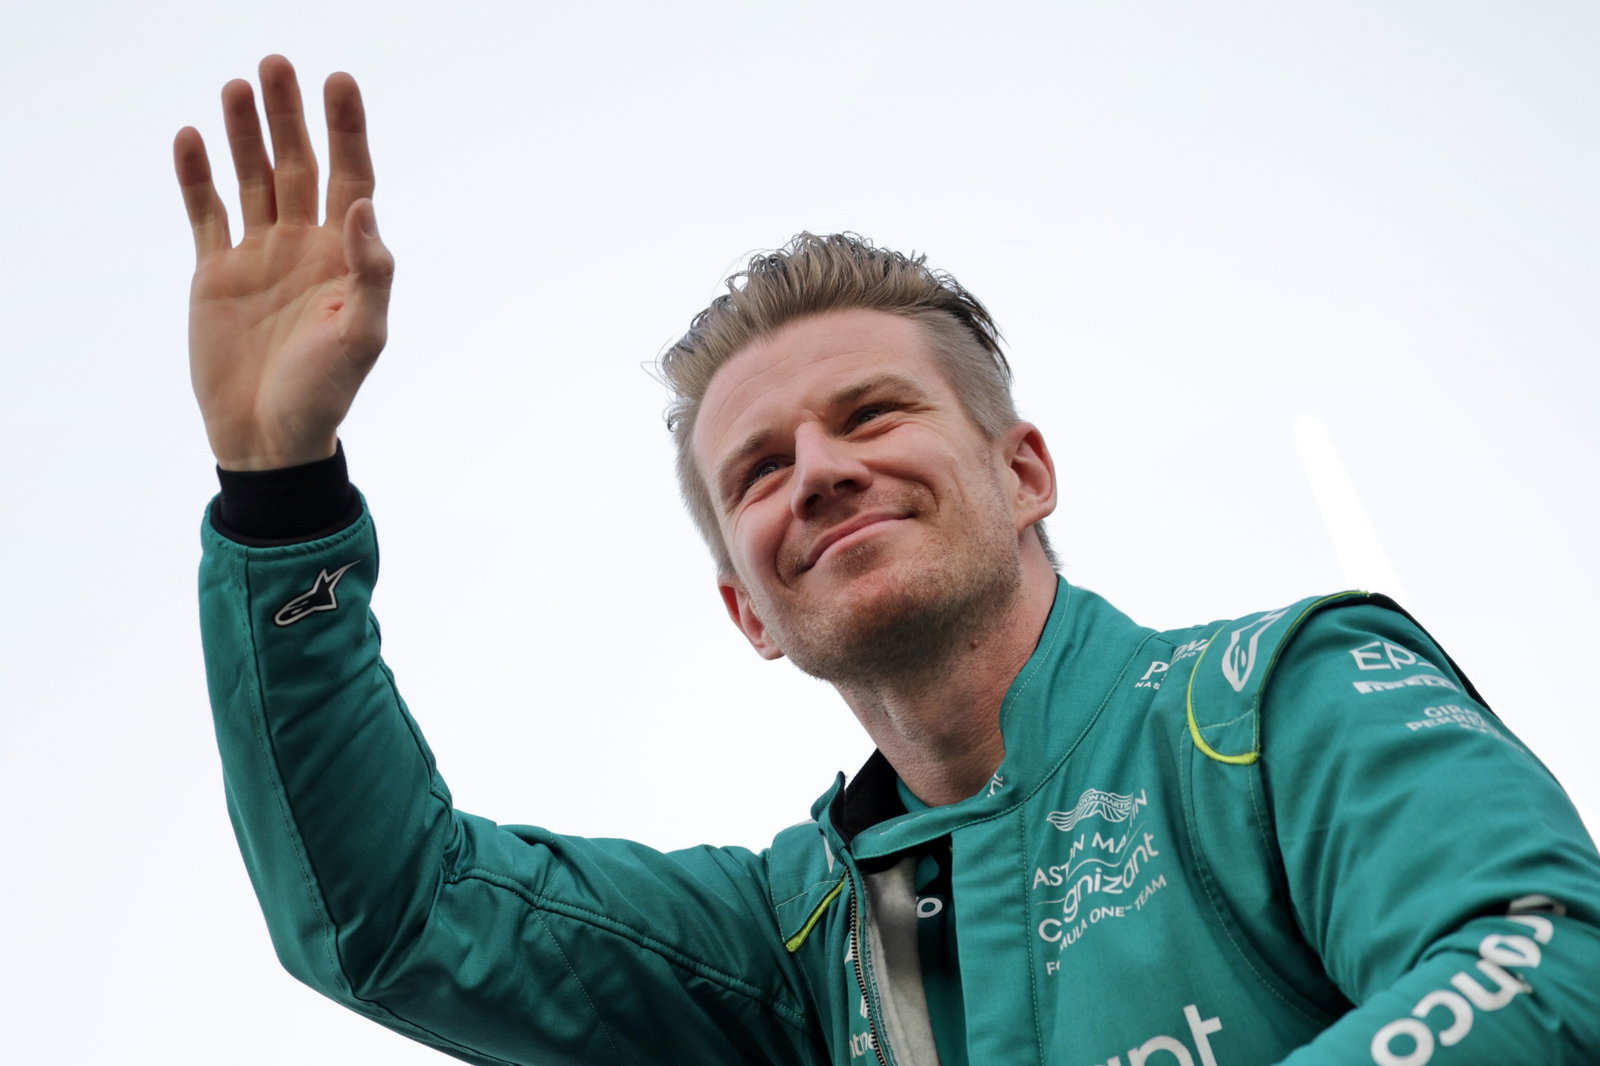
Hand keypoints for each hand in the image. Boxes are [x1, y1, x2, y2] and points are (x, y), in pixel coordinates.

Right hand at [175, 55, 393, 470]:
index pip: (352, 179)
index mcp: (347, 258)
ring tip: (238, 85)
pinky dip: (197, 177)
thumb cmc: (325, 393)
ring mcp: (259, 256)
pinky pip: (205, 213)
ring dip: (244, 134)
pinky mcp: (216, 272)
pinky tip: (191, 137)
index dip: (347, 131)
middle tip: (277, 64)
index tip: (339, 81)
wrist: (268, 436)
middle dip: (290, 117)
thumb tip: (364, 207)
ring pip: (253, 179)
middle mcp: (305, 246)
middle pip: (300, 166)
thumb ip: (370, 272)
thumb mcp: (362, 337)